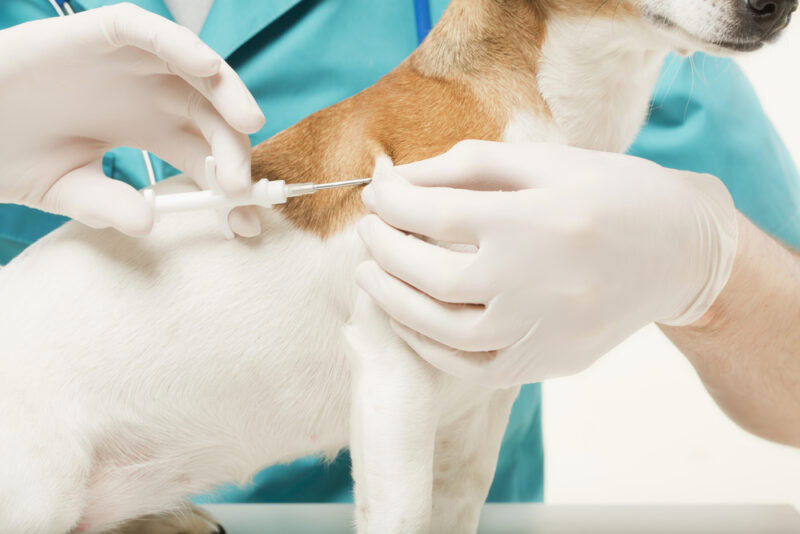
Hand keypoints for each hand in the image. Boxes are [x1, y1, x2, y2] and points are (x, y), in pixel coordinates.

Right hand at [0, 4, 264, 235]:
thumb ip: (106, 204)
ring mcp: (131, 64)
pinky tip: (206, 68)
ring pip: (195, 70)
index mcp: (151, 131)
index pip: (205, 157)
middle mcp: (151, 96)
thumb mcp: (68, 188)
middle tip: (240, 185)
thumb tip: (147, 221)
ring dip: (227, 91)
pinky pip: (147, 30)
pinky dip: (179, 43)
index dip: (229, 187)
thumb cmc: (13, 150)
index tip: (248, 221)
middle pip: (211, 116)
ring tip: (248, 122)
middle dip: (234, 148)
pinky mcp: (102, 34)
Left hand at [357, 141, 738, 387]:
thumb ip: (467, 165)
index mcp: (537, 219)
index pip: (436, 214)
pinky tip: (410, 319)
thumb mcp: (546, 161)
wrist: (680, 252)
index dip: (393, 203)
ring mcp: (543, 330)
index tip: (377, 195)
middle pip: (431, 277)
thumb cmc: (612, 194)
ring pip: (444, 330)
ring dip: (394, 303)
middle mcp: (538, 281)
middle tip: (367, 232)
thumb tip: (398, 182)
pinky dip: (430, 345)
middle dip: (383, 251)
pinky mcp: (548, 362)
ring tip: (371, 275)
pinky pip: (472, 367)